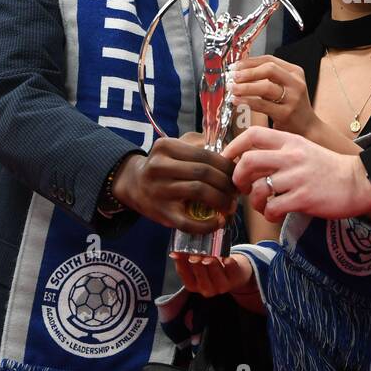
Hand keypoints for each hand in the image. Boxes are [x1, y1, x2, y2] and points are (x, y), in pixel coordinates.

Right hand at [111, 132, 236, 233]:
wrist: (133, 185)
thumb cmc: (164, 165)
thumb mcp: (176, 148)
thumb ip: (200, 145)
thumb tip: (231, 156)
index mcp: (166, 147)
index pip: (205, 155)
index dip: (226, 165)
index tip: (237, 173)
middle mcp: (159, 167)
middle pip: (204, 172)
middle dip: (227, 183)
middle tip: (236, 191)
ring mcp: (159, 191)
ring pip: (200, 191)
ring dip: (222, 200)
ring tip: (230, 205)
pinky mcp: (161, 214)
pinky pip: (188, 222)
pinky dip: (207, 225)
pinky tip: (218, 222)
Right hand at [172, 251, 253, 297]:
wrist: (234, 274)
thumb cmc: (211, 268)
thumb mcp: (198, 267)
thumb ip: (187, 260)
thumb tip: (174, 251)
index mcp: (195, 286)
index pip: (186, 278)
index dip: (181, 266)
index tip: (177, 254)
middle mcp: (208, 289)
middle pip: (202, 279)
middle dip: (197, 267)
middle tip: (194, 256)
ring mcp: (223, 285)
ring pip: (217, 277)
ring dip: (213, 266)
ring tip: (209, 256)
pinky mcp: (236, 278)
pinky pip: (233, 271)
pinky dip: (230, 264)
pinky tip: (227, 258)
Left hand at [222, 126, 370, 223]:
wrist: (359, 181)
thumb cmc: (329, 169)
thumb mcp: (304, 150)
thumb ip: (280, 153)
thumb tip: (250, 163)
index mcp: (291, 141)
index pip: (253, 135)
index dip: (233, 147)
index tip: (228, 160)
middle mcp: (292, 156)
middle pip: (248, 161)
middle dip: (238, 177)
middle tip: (243, 187)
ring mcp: (297, 177)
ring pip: (259, 189)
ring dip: (255, 201)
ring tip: (264, 204)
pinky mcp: (304, 198)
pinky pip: (273, 208)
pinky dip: (270, 214)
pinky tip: (277, 213)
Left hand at [228, 56, 318, 136]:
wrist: (307, 128)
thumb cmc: (292, 106)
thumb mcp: (286, 87)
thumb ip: (268, 78)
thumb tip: (241, 71)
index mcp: (295, 72)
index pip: (269, 59)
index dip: (250, 62)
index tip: (235, 66)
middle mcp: (296, 83)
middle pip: (269, 69)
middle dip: (248, 72)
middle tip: (233, 77)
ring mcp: (293, 98)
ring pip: (265, 87)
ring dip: (245, 87)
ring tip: (233, 89)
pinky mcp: (286, 113)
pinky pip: (262, 105)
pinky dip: (247, 101)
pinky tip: (237, 101)